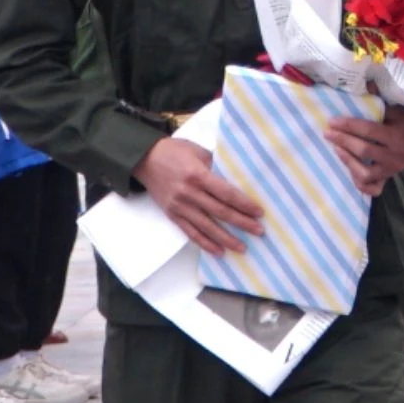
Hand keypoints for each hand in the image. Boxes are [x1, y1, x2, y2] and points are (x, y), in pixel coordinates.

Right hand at [140, 135, 266, 255]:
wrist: (144, 159)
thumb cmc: (174, 151)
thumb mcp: (197, 151)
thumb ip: (216, 165)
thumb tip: (236, 177)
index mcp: (198, 175)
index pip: (226, 193)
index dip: (244, 204)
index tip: (259, 212)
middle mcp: (189, 193)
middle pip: (220, 212)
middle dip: (241, 223)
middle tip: (259, 231)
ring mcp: (180, 206)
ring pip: (207, 227)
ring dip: (226, 239)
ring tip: (242, 247)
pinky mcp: (172, 215)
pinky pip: (191, 232)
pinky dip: (205, 243)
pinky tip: (218, 251)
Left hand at [324, 109, 403, 193]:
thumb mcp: (399, 109)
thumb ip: (379, 102)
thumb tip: (361, 85)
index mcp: (397, 136)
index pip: (368, 131)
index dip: (348, 125)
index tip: (332, 121)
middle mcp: (394, 155)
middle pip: (363, 150)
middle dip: (343, 140)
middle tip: (327, 133)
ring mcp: (392, 169)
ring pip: (365, 173)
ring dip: (348, 161)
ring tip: (336, 149)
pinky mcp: (390, 176)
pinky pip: (373, 187)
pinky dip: (360, 182)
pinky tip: (349, 169)